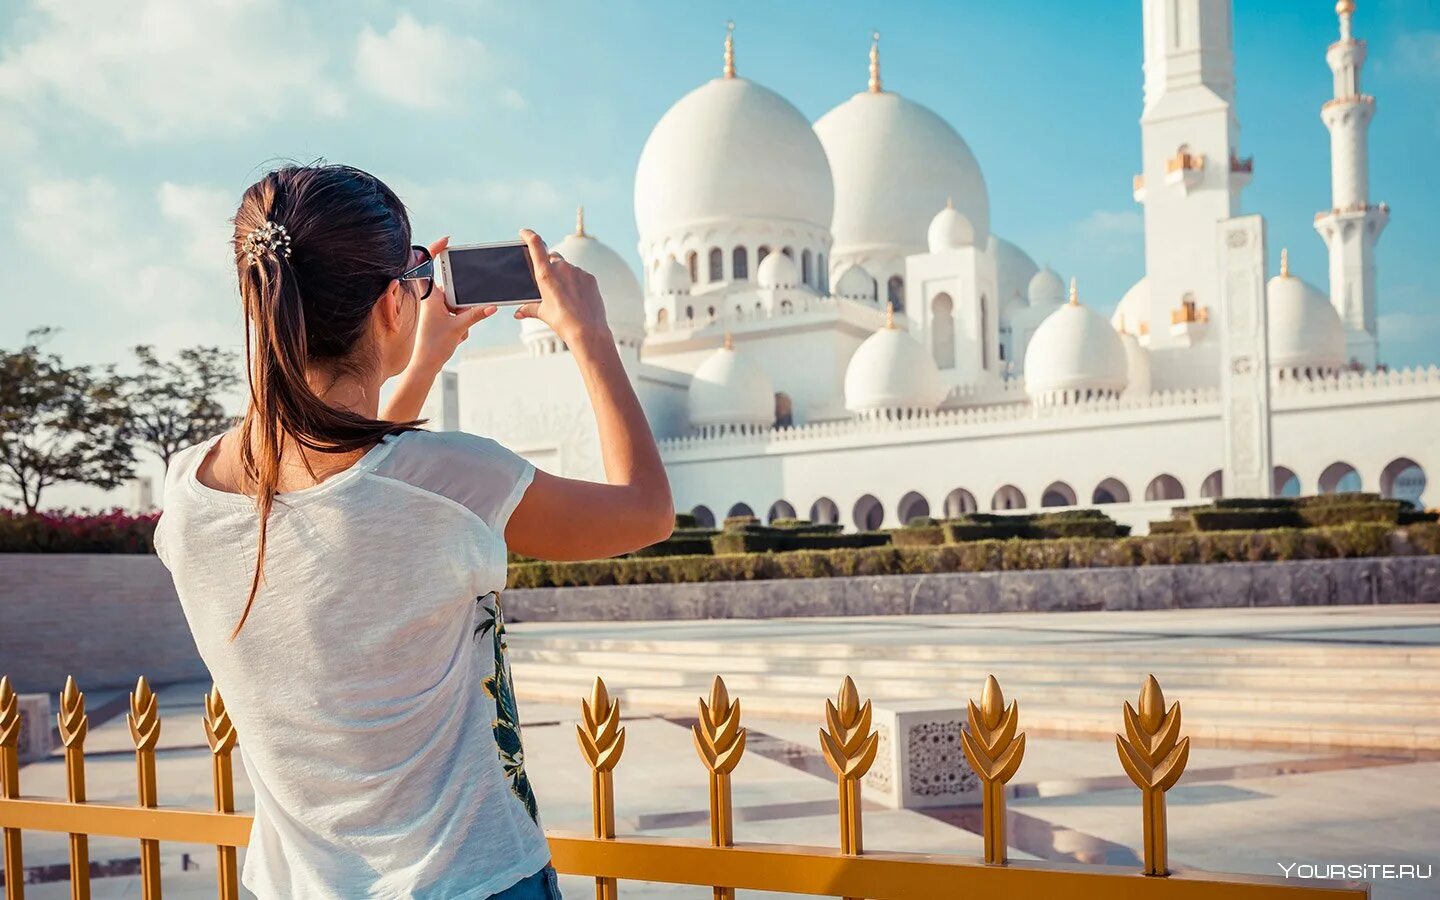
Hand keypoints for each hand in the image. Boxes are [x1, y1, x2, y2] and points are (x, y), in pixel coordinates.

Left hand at [408, 236, 498, 372]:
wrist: (426, 365)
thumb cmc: (434, 346)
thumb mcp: (459, 328)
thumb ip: (476, 315)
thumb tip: (492, 306)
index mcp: (430, 296)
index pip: (428, 267)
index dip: (435, 250)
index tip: (447, 241)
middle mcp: (432, 299)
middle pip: (453, 288)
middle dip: (462, 304)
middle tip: (458, 318)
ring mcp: (436, 307)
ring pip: (457, 303)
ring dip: (462, 316)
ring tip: (456, 331)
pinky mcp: (441, 316)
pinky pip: (458, 312)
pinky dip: (461, 322)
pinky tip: (456, 335)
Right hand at [513, 229, 610, 343]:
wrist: (587, 330)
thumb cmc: (562, 321)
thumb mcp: (543, 313)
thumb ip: (529, 309)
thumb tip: (518, 313)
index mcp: (545, 274)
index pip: (536, 245)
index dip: (529, 235)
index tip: (524, 232)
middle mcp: (562, 268)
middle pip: (553, 257)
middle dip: (549, 264)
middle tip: (549, 279)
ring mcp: (577, 271)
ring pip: (567, 267)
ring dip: (564, 274)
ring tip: (564, 294)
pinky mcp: (590, 278)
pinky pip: (580, 275)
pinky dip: (576, 282)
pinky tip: (577, 296)